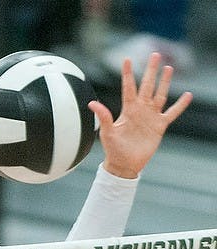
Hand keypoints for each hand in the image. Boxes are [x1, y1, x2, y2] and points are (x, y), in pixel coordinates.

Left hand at [91, 52, 191, 178]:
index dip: (128, 73)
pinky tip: (187, 95)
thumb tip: (92, 103)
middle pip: (147, 86)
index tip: (127, 59)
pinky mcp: (160, 126)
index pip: (128, 87)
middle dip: (151, 71)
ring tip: (168, 68)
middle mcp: (140, 109)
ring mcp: (151, 116)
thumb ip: (103, 116)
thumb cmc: (113, 149)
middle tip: (155, 55)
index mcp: (127, 109)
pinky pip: (172, 113)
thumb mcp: (107, 132)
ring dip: (164, 82)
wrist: (124, 164)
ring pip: (160, 95)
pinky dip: (180, 105)